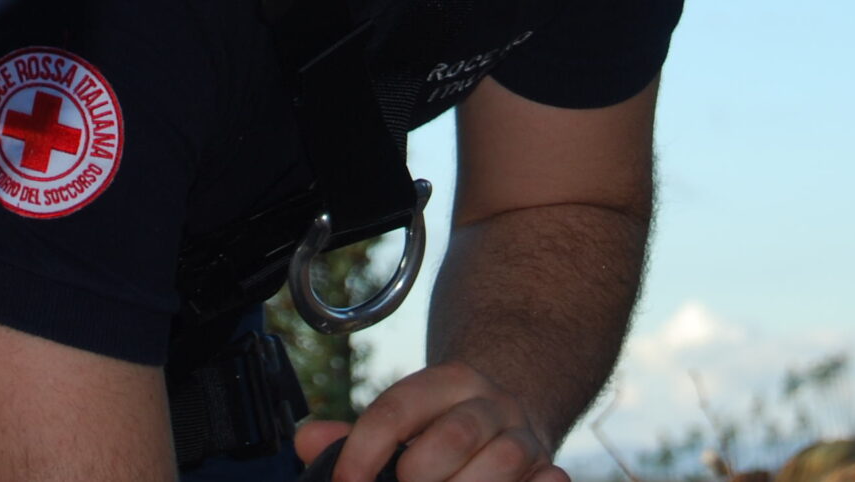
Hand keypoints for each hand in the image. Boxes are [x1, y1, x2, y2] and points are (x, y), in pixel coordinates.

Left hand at [295, 362, 565, 481]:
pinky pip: (546, 480)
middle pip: (453, 435)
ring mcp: (523, 435)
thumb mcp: (403, 420)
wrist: (514, 409)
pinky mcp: (548, 466)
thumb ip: (353, 437)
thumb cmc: (443, 428)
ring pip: (501, 460)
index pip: (398, 408)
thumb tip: (306, 442)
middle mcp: (488, 402)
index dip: (365, 450)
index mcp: (445, 383)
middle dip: (419, 474)